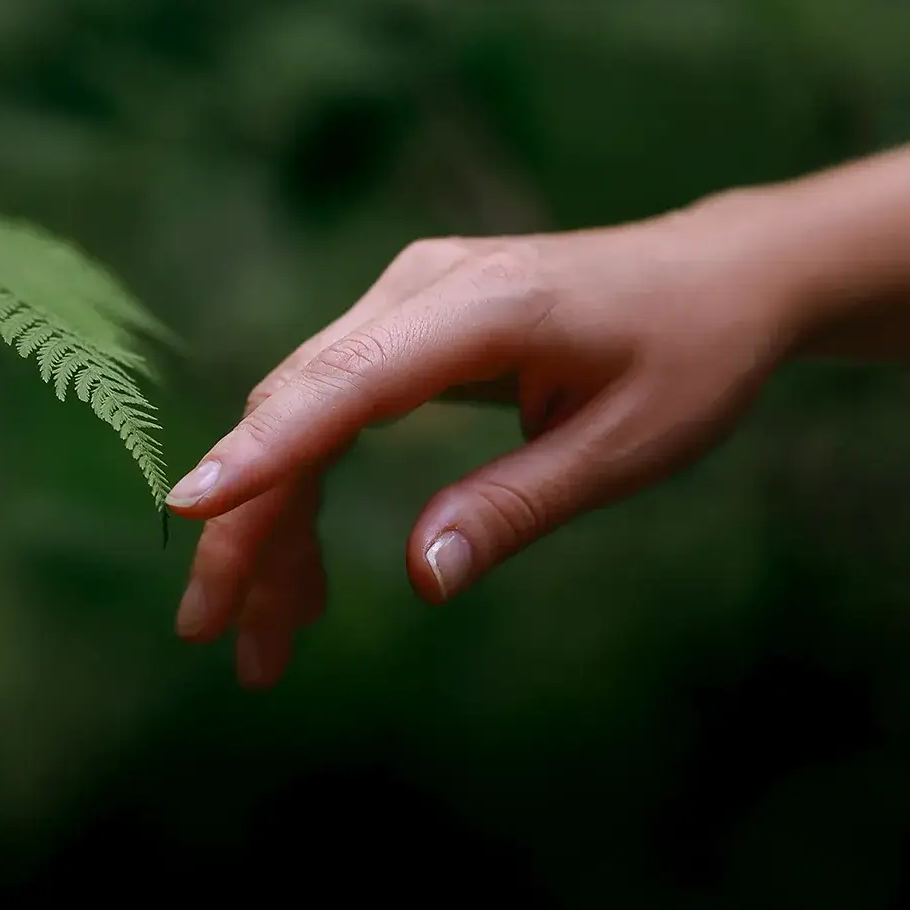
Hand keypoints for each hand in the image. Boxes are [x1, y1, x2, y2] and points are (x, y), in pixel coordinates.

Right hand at [165, 209, 796, 688]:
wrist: (720, 273)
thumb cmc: (691, 356)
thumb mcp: (628, 447)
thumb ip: (517, 505)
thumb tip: (420, 579)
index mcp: (486, 306)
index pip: (347, 380)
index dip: (264, 450)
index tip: (188, 510)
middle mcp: (423, 287)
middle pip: (296, 405)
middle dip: (246, 524)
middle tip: (215, 635)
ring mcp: (406, 298)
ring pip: (299, 413)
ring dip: (269, 522)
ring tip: (263, 636)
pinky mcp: (406, 324)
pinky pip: (328, 407)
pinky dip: (305, 488)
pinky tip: (304, 572)